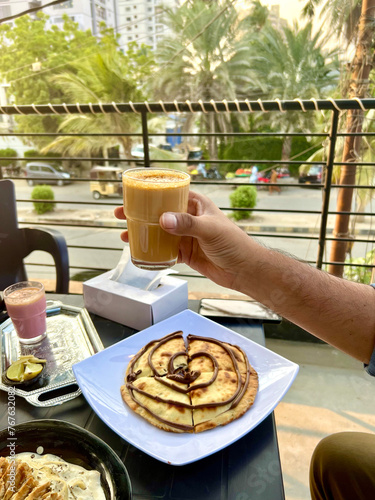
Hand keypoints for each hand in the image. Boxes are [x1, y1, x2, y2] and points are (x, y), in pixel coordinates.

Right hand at [114, 191, 252, 290]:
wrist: (244, 270)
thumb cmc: (233, 243)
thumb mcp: (209, 229)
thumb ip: (187, 224)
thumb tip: (163, 220)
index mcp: (196, 204)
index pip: (170, 193)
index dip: (151, 193)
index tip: (133, 195)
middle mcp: (189, 218)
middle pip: (159, 212)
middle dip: (140, 214)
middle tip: (120, 215)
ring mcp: (186, 236)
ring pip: (159, 232)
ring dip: (143, 233)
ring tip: (124, 235)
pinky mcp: (186, 253)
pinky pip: (165, 250)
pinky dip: (152, 251)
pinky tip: (140, 252)